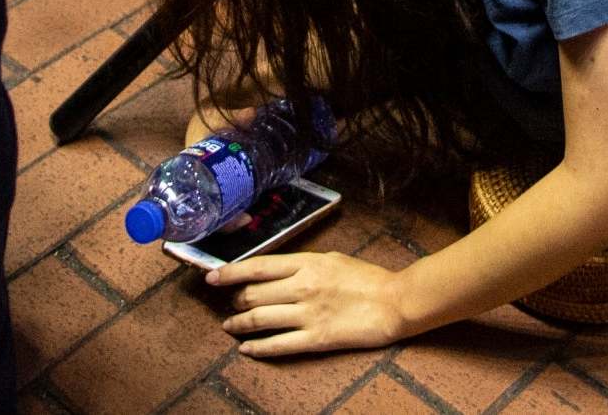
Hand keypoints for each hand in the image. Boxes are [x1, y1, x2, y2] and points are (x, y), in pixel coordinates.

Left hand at [210, 251, 407, 356]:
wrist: (394, 302)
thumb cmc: (367, 278)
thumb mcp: (332, 259)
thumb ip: (304, 264)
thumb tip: (277, 272)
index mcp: (307, 263)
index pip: (258, 267)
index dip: (231, 272)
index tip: (212, 276)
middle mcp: (303, 287)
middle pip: (254, 293)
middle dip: (235, 299)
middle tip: (228, 302)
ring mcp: (308, 314)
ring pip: (260, 319)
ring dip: (239, 323)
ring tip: (229, 326)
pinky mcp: (316, 339)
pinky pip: (278, 344)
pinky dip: (257, 347)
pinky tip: (246, 349)